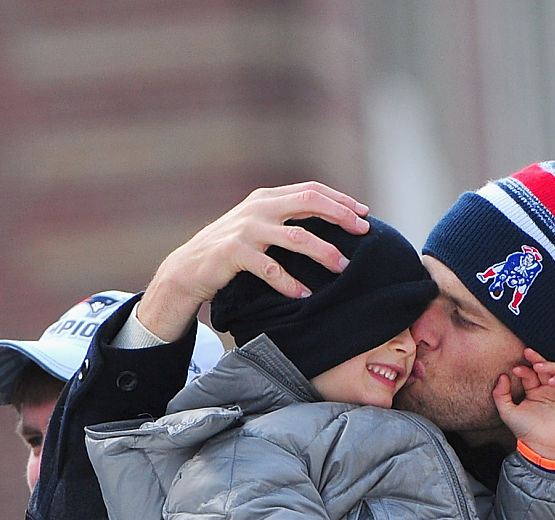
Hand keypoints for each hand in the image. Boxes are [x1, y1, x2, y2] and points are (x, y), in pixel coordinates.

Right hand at [139, 183, 369, 340]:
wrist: (189, 267)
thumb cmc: (233, 248)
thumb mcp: (259, 224)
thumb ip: (287, 217)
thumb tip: (333, 220)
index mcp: (268, 196)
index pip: (312, 190)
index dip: (340, 200)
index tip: (364, 214)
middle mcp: (259, 207)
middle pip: (309, 203)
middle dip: (340, 216)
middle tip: (363, 233)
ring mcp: (246, 229)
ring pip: (296, 237)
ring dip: (324, 252)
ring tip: (342, 268)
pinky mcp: (234, 253)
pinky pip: (271, 269)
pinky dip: (291, 283)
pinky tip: (305, 295)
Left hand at [492, 348, 554, 461]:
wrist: (539, 445)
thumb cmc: (525, 431)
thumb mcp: (507, 411)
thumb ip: (500, 394)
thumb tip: (502, 377)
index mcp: (534, 392)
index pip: (530, 374)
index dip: (524, 368)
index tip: (515, 369)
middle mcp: (547, 390)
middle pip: (545, 368)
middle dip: (537, 358)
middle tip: (528, 352)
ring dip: (549, 365)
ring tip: (539, 366)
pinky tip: (551, 380)